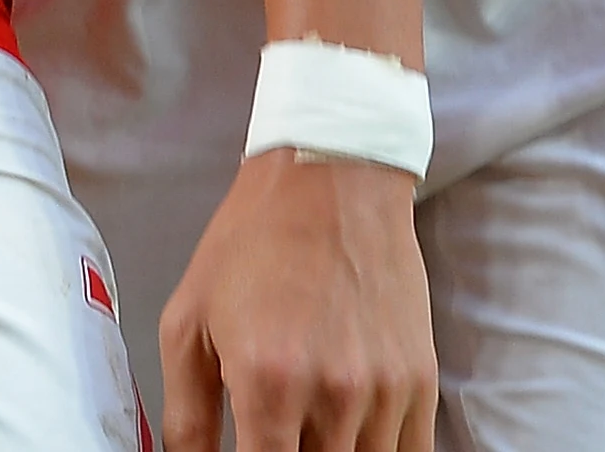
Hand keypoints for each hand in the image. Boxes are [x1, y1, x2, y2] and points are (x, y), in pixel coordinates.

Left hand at [161, 150, 436, 451]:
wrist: (331, 178)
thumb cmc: (250, 245)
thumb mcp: (188, 325)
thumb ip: (184, 418)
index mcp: (268, 383)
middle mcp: (334, 393)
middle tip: (274, 437)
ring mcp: (385, 389)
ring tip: (309, 433)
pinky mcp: (420, 379)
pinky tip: (351, 440)